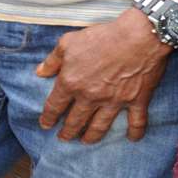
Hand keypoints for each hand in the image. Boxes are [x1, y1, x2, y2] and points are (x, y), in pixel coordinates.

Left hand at [36, 10, 170, 143]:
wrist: (137, 36)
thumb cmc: (101, 36)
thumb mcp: (69, 42)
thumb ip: (53, 60)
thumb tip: (40, 72)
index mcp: (71, 82)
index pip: (55, 106)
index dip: (48, 118)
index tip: (45, 125)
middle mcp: (90, 97)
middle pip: (75, 121)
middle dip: (67, 132)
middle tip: (64, 138)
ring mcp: (113, 102)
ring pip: (99, 127)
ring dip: (91, 137)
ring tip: (86, 142)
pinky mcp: (135, 101)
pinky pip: (135, 122)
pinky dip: (135, 132)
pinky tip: (132, 139)